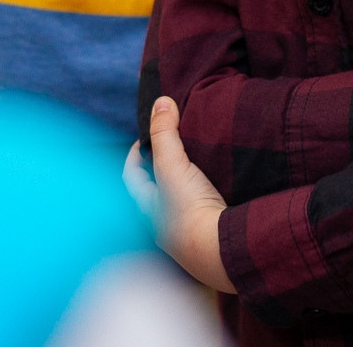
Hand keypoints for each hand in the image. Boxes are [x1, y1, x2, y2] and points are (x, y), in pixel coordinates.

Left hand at [141, 97, 234, 292]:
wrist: (221, 251)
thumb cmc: (190, 210)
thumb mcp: (173, 166)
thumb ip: (165, 134)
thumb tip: (160, 101)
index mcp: (146, 208)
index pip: (131, 177)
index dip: (135, 155)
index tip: (144, 138)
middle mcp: (160, 225)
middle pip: (152, 194)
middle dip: (157, 173)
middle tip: (169, 151)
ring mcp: (183, 236)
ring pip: (174, 208)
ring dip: (179, 190)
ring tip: (194, 169)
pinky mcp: (206, 239)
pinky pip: (199, 217)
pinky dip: (201, 204)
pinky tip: (215, 194)